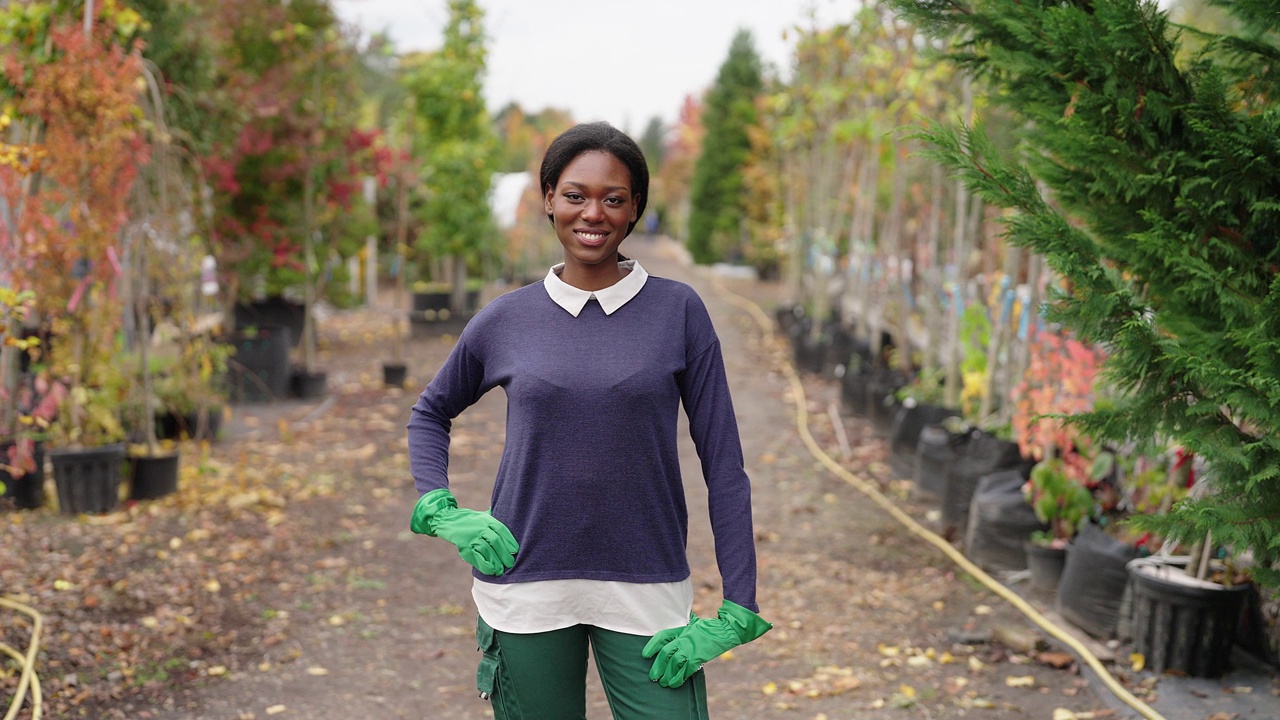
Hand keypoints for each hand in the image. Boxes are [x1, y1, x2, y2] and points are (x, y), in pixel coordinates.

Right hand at [410, 489, 518, 575]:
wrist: (447, 519)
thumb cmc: (469, 519)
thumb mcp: (483, 515)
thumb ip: (495, 519)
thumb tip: (511, 516)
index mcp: (486, 519)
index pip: (501, 530)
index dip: (510, 541)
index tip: (515, 551)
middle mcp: (479, 527)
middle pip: (495, 541)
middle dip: (504, 554)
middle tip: (510, 564)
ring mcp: (471, 537)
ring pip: (486, 550)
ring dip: (495, 561)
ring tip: (501, 570)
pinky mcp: (463, 546)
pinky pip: (475, 557)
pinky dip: (484, 565)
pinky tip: (491, 570)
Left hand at [642, 600, 771, 687]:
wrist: (725, 630)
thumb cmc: (708, 626)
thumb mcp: (692, 622)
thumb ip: (682, 626)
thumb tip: (672, 624)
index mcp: (681, 630)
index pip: (662, 637)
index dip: (652, 646)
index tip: (645, 655)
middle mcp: (684, 639)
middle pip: (665, 654)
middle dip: (657, 666)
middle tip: (652, 677)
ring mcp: (691, 649)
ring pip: (674, 664)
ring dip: (667, 675)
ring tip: (663, 683)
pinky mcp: (699, 658)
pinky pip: (686, 671)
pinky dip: (679, 678)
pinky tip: (674, 684)